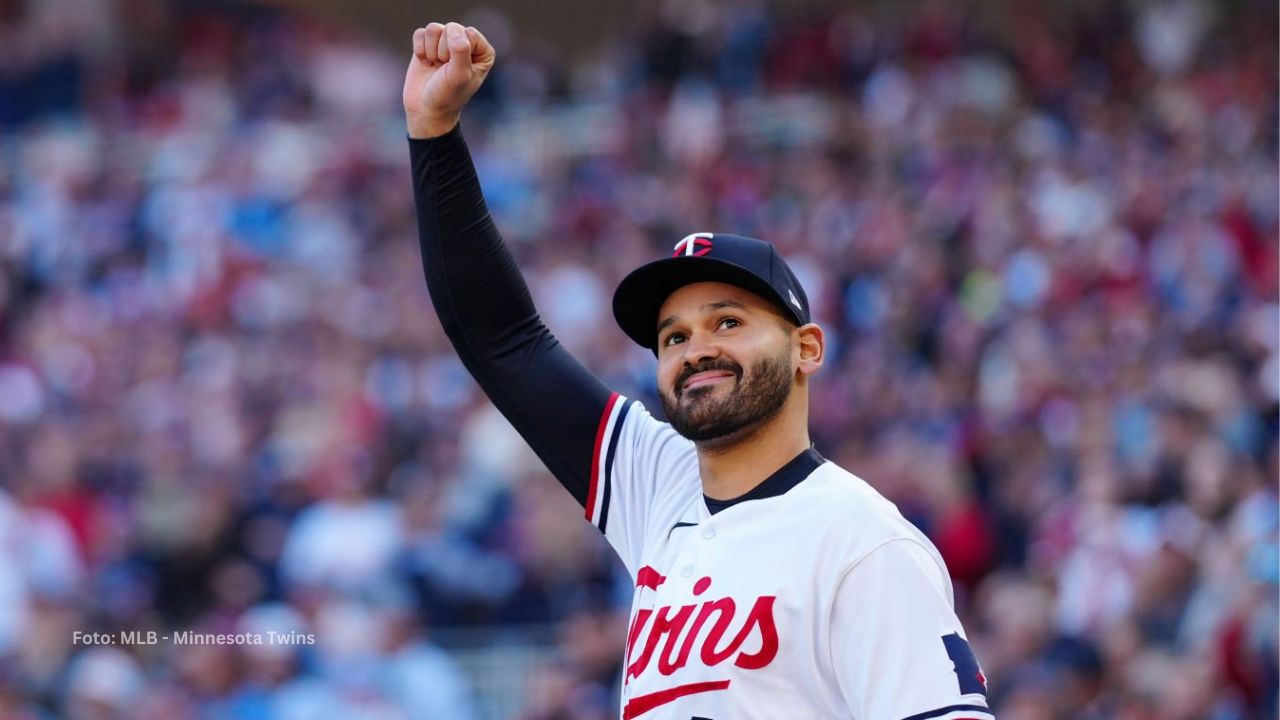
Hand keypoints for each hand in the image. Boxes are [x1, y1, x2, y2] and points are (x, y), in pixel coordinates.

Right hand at [403, 22, 494, 137]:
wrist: (426, 109)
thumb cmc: (448, 95)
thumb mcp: (459, 76)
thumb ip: (460, 51)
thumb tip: (453, 30)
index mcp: (483, 51)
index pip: (469, 33)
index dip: (458, 51)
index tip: (457, 70)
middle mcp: (467, 43)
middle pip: (451, 28)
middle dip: (443, 51)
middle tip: (444, 70)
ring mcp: (446, 42)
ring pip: (434, 29)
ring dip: (431, 51)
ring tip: (436, 66)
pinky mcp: (428, 43)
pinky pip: (420, 33)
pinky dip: (419, 50)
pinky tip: (425, 63)